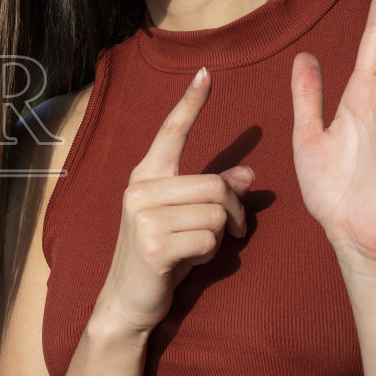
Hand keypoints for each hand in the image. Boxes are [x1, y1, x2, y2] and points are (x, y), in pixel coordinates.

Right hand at [96, 68, 253, 336]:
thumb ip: (213, 194)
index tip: (205, 75)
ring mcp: (143, 217)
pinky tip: (190, 261)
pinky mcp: (152, 245)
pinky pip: (207, 240)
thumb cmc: (162, 257)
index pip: (170, 133)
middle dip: (233, 210)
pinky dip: (210, 254)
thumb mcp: (188, 220)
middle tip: (234, 231)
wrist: (128, 301)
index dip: (190, 104)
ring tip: (202, 247)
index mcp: (146, 177)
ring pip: (215, 213)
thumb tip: (248, 173)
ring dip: (220, 235)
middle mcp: (140, 190)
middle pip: (215, 184)